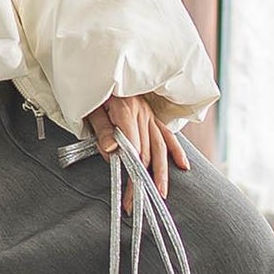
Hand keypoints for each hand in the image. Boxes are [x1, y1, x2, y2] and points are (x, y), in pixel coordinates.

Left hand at [83, 93, 191, 216]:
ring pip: (159, 148)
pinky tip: (183, 166)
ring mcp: (149, 115)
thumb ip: (102, 130)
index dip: (130, 172)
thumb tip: (112, 152)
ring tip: (160, 194)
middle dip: (140, 181)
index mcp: (126, 111)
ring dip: (160, 173)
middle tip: (134, 204)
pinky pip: (167, 135)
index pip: (132, 147)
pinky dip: (176, 151)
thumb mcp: (90, 109)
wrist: (102, 70)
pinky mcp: (152, 116)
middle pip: (145, 153)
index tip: (126, 193)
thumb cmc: (93, 92)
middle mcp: (142, 114)